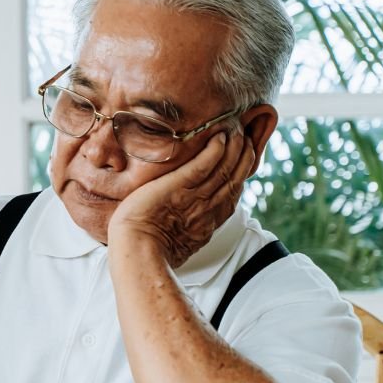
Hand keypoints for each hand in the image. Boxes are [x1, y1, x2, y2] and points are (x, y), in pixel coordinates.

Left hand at [108, 128, 255, 266]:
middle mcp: (207, 208)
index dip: (240, 176)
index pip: (231, 194)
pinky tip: (219, 137)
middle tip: (246, 138)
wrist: (137, 251)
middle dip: (243, 157)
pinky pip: (203, 165)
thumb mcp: (177, 242)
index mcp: (208, 222)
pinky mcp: (178, 186)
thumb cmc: (146, 251)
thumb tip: (184, 226)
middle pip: (233, 178)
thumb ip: (186, 229)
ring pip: (223, 168)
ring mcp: (194, 197)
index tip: (244, 161)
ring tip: (236, 131)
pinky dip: (214, 151)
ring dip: (233, 148)